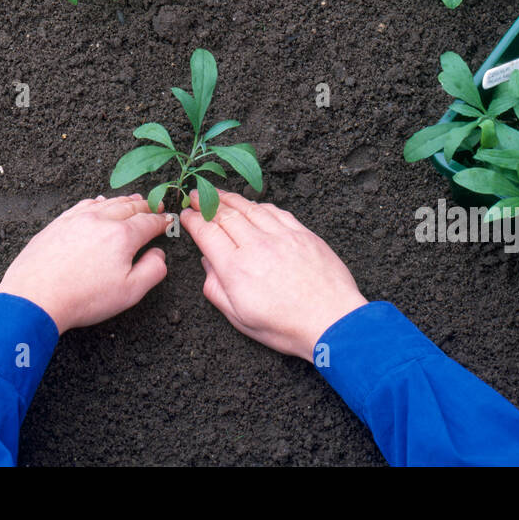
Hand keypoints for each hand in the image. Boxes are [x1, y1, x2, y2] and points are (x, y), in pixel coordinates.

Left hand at [0, 193, 170, 333]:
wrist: (35, 297)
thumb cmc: (83, 298)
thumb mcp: (129, 292)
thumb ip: (152, 270)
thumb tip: (159, 254)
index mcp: (122, 236)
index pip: (148, 222)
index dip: (161, 221)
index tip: (168, 221)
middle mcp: (101, 220)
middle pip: (129, 206)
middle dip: (145, 206)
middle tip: (154, 205)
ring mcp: (78, 218)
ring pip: (107, 202)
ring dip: (124, 200)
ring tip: (134, 199)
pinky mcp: (59, 223)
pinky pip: (84, 204)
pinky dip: (98, 201)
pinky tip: (100, 202)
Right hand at [181, 189, 366, 359]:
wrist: (332, 321)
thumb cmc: (287, 326)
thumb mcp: (240, 319)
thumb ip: (216, 290)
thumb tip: (206, 264)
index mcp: (236, 269)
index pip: (206, 232)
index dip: (192, 220)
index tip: (185, 214)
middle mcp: (256, 246)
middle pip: (225, 214)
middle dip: (207, 202)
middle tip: (197, 195)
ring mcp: (281, 236)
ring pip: (249, 208)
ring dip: (230, 198)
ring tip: (218, 193)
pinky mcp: (302, 233)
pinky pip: (276, 211)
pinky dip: (260, 205)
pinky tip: (253, 204)